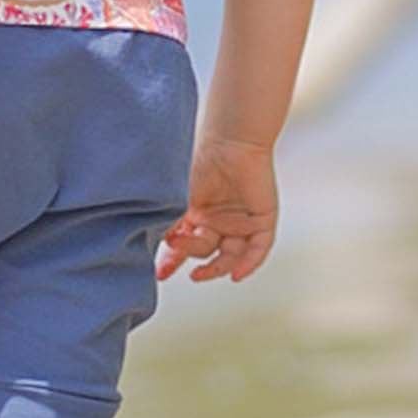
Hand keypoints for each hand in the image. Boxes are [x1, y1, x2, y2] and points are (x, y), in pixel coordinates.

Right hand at [158, 136, 278, 283]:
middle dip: (187, 255)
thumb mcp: (178, 197)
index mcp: (199, 212)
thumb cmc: (200, 161)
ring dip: (215, 268)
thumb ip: (168, 223)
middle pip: (205, 251)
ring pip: (231, 255)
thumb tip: (154, 246)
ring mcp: (241, 220)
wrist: (230, 141)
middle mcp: (219, 219)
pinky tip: (236, 275)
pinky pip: (258, 249)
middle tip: (175, 250)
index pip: (185, 244)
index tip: (159, 275)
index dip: (172, 261)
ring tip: (198, 273)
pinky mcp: (263, 219)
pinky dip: (249, 264)